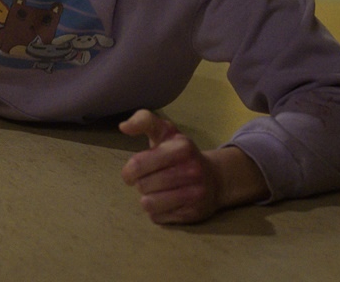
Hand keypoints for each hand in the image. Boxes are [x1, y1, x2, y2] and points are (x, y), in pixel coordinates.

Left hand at [119, 109, 267, 224]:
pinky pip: (158, 218)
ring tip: (156, 191)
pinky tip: (167, 202)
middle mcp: (191, 170)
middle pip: (142, 185)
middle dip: (140, 184)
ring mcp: (194, 193)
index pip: (138, 164)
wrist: (216, 178)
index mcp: (181, 148)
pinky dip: (157, 212)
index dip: (128, 171)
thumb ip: (144, 121)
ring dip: (147, 199)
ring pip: (149, 204)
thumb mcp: (165, 132)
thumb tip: (123, 127)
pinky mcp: (193, 213)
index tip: (131, 172)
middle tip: (149, 180)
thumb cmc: (182, 154)